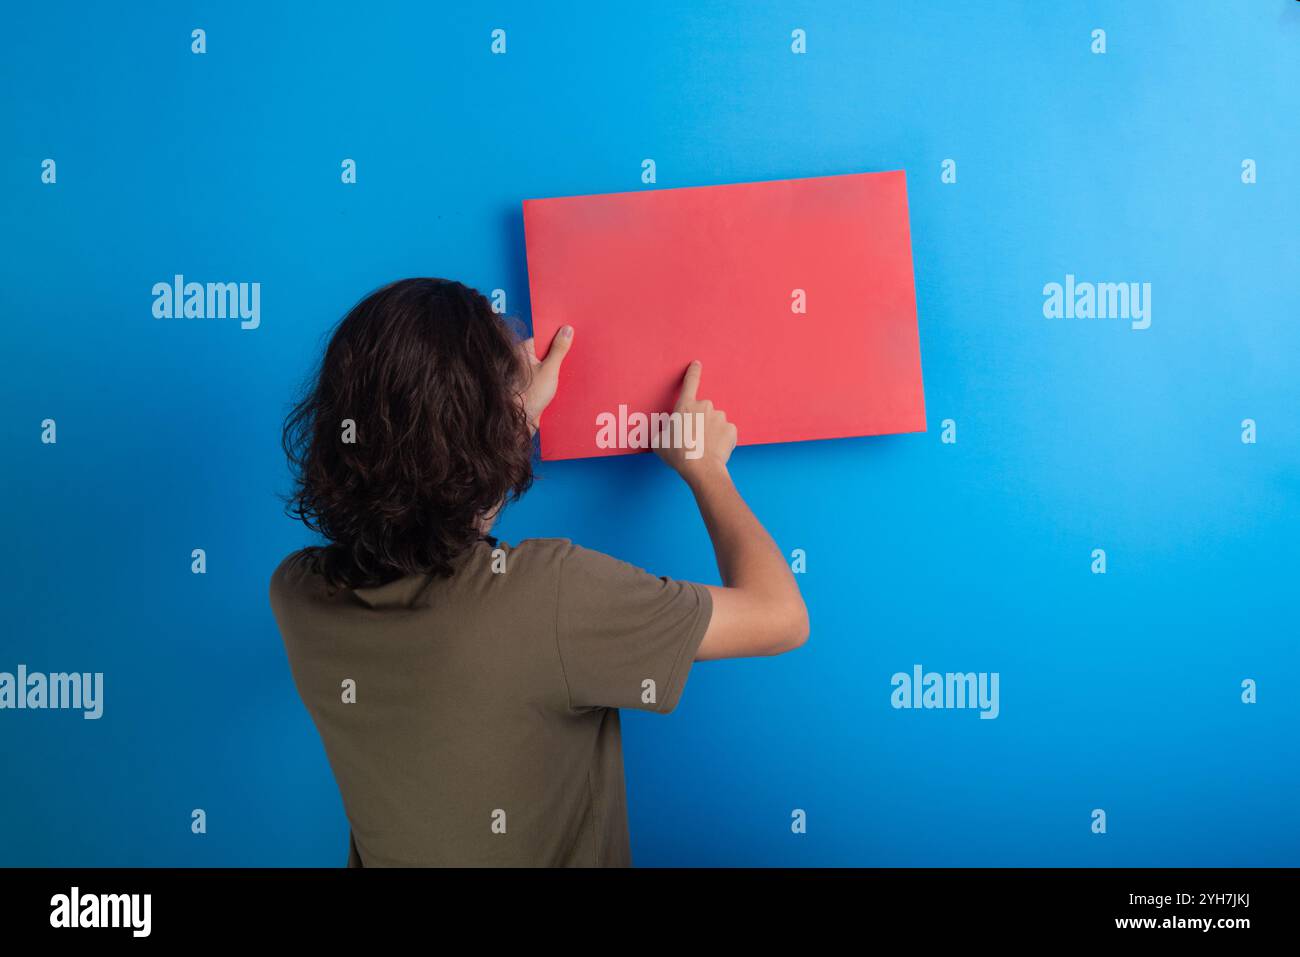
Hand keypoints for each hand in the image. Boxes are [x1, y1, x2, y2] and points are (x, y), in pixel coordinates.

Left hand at [520, 325, 573, 432]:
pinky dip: (556, 378)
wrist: (521, 421)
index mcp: (524, 351)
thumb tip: (566, 329)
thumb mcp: (550, 369)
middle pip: (547, 350)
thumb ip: (559, 349)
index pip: (544, 337)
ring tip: (574, 367)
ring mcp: (528, 373)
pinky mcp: (533, 385)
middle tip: (577, 352)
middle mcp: (524, 360)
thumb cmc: (530, 395)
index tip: (573, 335)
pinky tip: (567, 380)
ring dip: (560, 367)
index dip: (558, 336)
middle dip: (561, 353)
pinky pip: (547, 376)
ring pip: (548, 364)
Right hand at [655, 360, 736, 484]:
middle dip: (699, 420)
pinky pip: (725, 432)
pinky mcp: (731, 429)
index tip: (697, 363)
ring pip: (714, 421)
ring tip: (703, 447)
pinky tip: (714, 450)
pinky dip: (721, 439)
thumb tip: (664, 434)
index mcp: (685, 406)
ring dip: (710, 430)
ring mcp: (720, 417)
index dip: (693, 372)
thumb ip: (663, 432)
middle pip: (702, 410)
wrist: (701, 469)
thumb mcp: (659, 443)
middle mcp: (705, 407)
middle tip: (692, 438)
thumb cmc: (677, 454)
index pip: (690, 382)